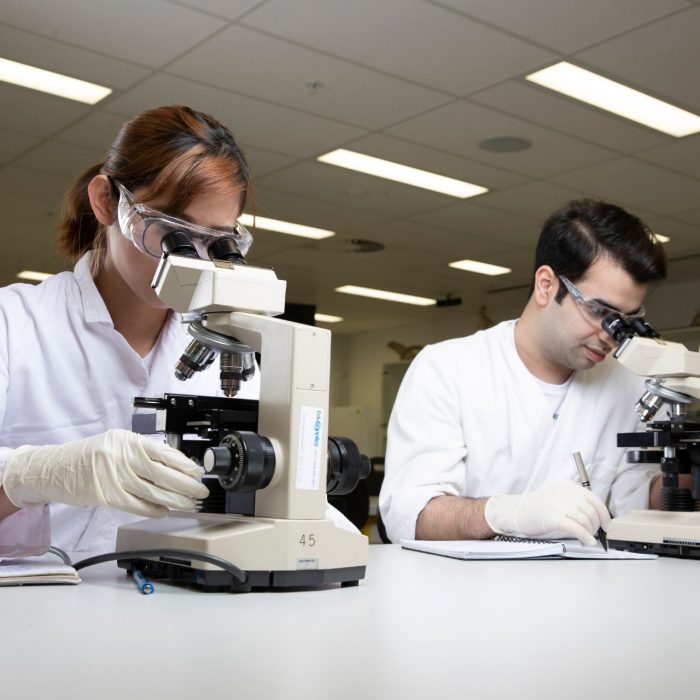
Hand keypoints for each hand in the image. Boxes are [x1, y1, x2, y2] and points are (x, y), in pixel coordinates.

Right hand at [2, 429, 208, 517]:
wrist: (53, 468)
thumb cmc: (87, 455)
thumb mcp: (116, 443)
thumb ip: (142, 451)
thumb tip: (174, 464)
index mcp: (127, 441)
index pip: (163, 452)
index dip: (184, 464)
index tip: (197, 471)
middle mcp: (121, 458)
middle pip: (162, 474)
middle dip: (186, 485)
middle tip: (201, 491)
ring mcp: (113, 478)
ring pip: (153, 492)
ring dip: (175, 500)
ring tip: (189, 503)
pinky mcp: (106, 497)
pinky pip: (136, 505)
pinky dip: (153, 510)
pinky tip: (165, 511)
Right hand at [484, 481, 610, 545]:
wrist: (515, 511)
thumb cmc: (537, 508)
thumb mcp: (557, 498)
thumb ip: (575, 502)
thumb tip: (597, 517)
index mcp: (567, 486)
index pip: (594, 499)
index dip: (605, 514)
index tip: (607, 525)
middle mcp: (564, 493)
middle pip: (591, 511)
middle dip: (596, 525)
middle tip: (594, 534)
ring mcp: (557, 504)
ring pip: (585, 520)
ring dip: (590, 532)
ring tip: (587, 539)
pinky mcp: (552, 517)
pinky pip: (576, 528)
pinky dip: (585, 536)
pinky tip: (587, 542)